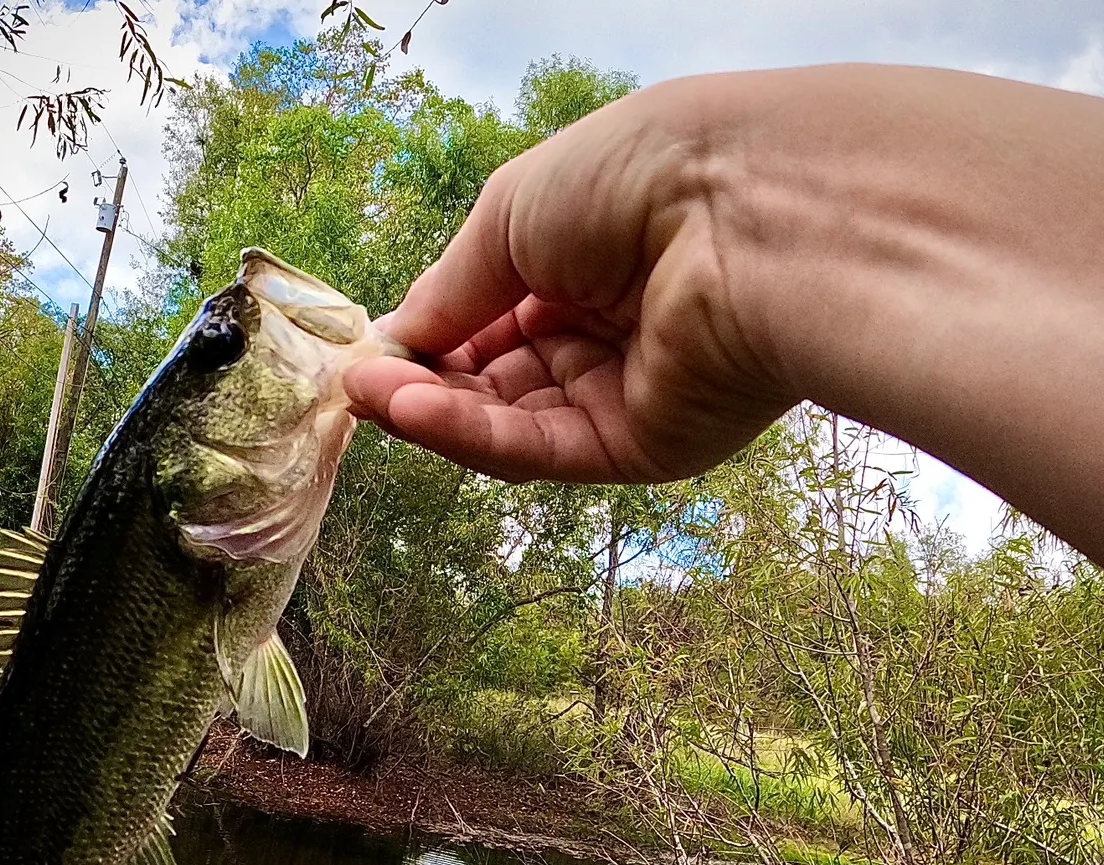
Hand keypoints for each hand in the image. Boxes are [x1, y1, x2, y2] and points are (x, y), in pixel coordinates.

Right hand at [343, 79, 794, 483]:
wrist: (744, 212)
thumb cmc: (637, 177)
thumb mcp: (514, 212)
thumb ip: (454, 285)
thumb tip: (396, 336)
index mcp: (584, 260)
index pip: (492, 315)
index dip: (430, 335)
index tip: (369, 351)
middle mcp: (605, 329)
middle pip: (496, 378)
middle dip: (425, 381)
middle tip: (359, 385)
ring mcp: (623, 393)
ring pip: (511, 421)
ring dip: (436, 411)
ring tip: (373, 396)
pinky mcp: (640, 447)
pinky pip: (541, 448)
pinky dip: (472, 435)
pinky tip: (413, 412)